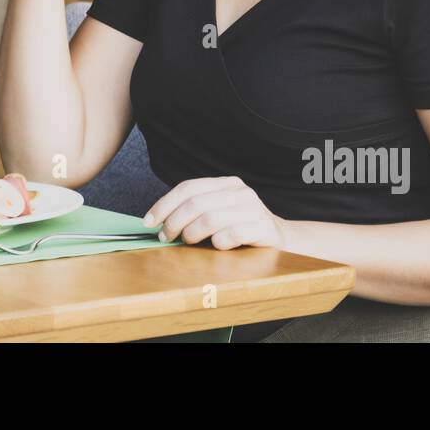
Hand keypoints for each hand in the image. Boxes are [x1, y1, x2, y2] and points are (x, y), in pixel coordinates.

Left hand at [144, 176, 285, 249]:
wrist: (280, 239)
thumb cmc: (241, 227)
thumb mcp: (220, 212)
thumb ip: (196, 211)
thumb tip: (158, 221)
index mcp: (226, 183)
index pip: (188, 187)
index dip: (164, 204)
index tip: (149, 221)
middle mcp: (240, 192)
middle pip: (196, 203)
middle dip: (174, 221)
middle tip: (165, 237)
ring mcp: (253, 208)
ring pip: (211, 218)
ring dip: (192, 233)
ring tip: (188, 241)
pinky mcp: (263, 228)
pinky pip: (231, 235)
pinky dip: (218, 243)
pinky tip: (217, 246)